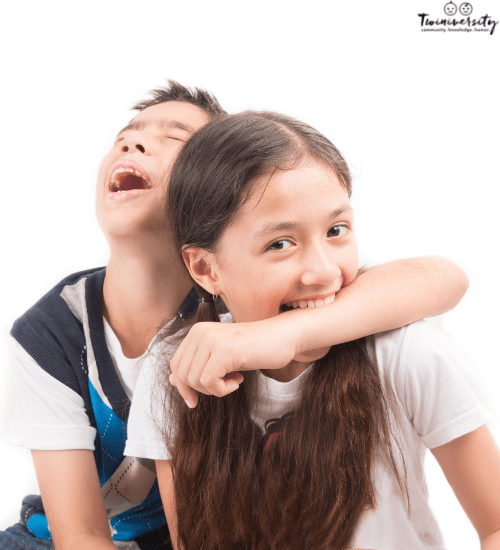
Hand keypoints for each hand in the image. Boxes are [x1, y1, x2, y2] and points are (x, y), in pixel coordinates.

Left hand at [169, 317, 298, 406]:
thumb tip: (172, 380)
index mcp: (197, 331)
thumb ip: (197, 365)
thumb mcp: (221, 357)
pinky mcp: (224, 351)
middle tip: (222, 387)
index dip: (183, 386)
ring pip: (195, 381)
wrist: (282, 337)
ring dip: (215, 390)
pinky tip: (239, 380)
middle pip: (182, 375)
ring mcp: (211, 340)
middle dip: (199, 390)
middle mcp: (201, 332)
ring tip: (234, 380)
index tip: (196, 399)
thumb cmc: (253, 349)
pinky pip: (209, 382)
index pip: (175, 365)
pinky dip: (223, 390)